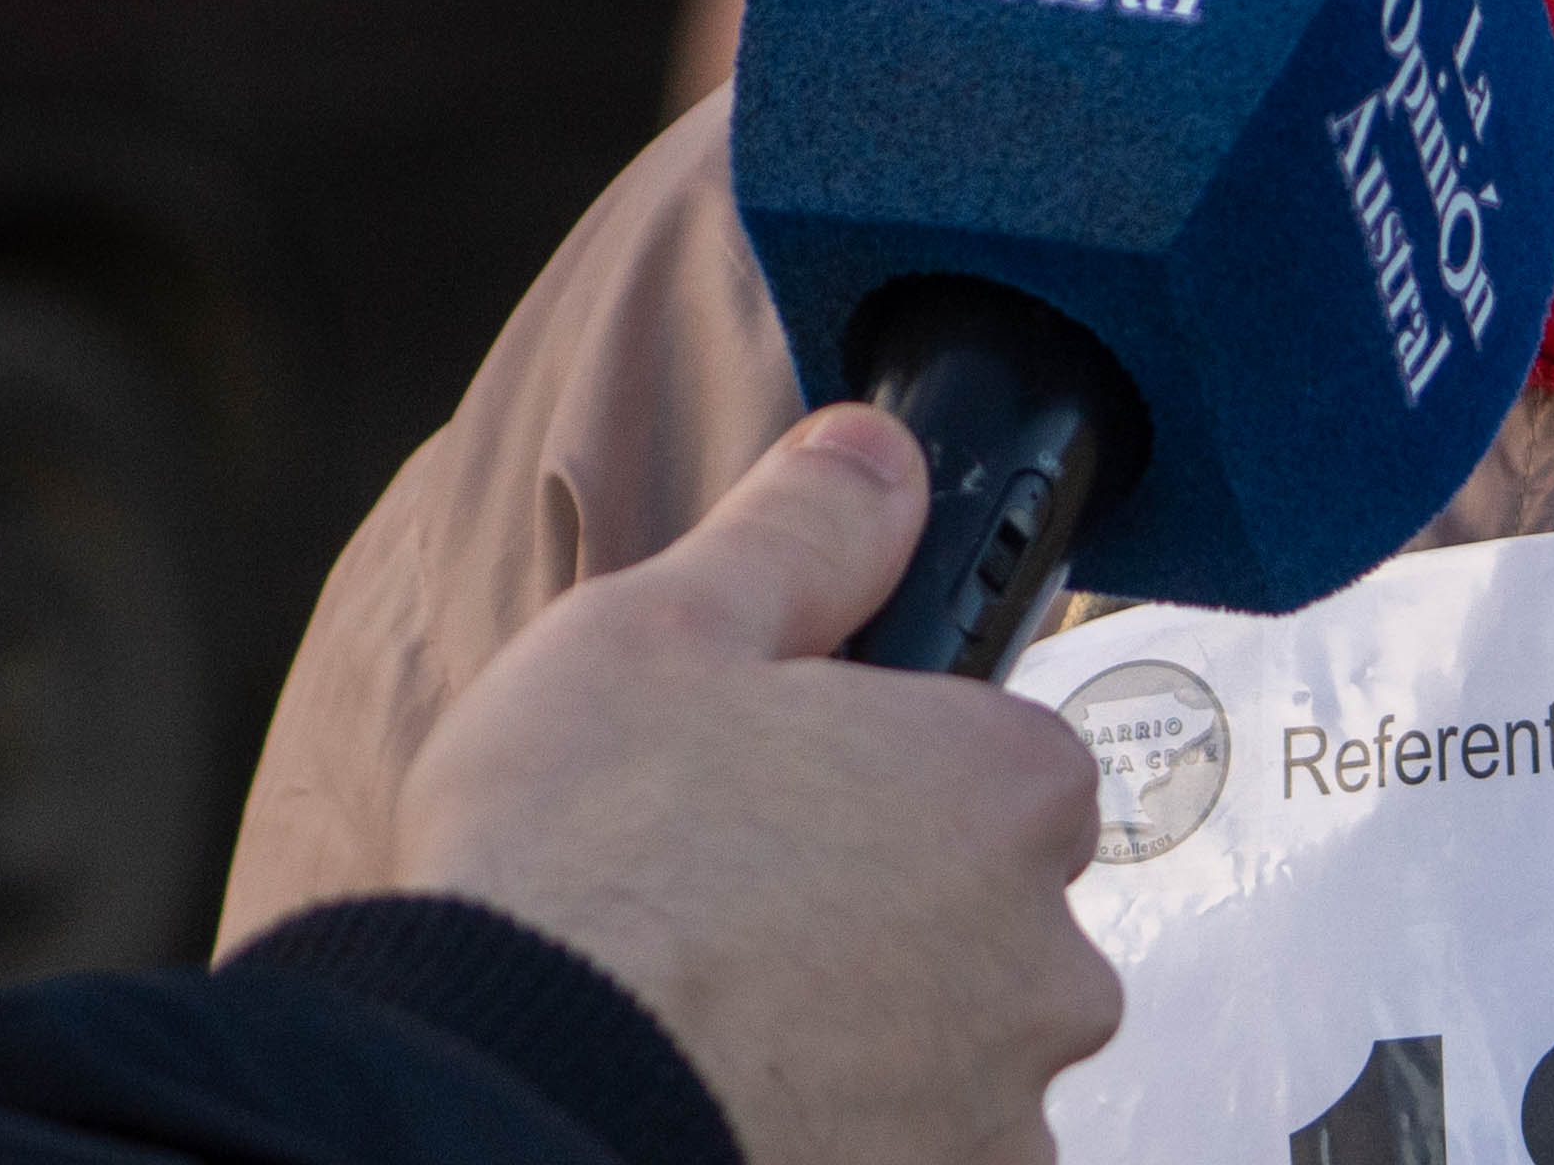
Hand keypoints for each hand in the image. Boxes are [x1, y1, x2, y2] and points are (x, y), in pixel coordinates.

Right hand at [389, 406, 1123, 1164]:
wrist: (507, 1101)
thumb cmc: (579, 873)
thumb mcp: (666, 628)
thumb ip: (805, 531)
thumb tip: (880, 458)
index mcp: (1006, 790)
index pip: (1010, 755)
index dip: (893, 763)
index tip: (794, 786)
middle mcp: (1046, 964)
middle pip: (990, 911)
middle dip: (886, 908)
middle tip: (730, 903)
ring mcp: (995, 1115)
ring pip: (952, 1048)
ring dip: (867, 1035)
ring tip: (709, 1011)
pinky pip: (907, 1146)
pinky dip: (840, 1130)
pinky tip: (725, 1095)